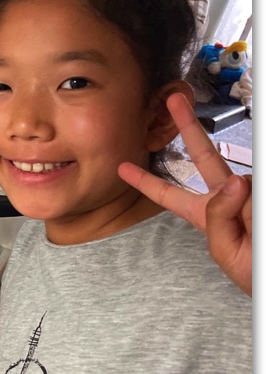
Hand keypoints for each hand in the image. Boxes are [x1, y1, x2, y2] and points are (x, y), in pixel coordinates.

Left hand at [118, 93, 251, 295]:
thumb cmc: (255, 274)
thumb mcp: (225, 250)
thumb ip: (220, 217)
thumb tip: (234, 181)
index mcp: (205, 215)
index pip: (169, 195)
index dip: (145, 181)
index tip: (122, 167)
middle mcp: (227, 198)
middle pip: (206, 157)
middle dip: (189, 127)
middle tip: (174, 99)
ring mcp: (250, 193)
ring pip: (243, 180)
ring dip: (247, 204)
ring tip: (254, 230)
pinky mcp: (262, 191)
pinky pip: (256, 185)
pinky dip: (255, 202)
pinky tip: (257, 221)